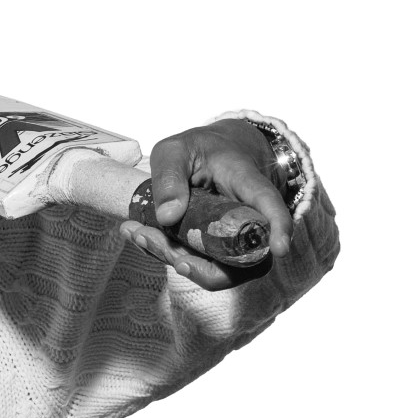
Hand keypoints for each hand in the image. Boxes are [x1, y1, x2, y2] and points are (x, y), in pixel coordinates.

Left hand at [117, 119, 293, 290]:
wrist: (210, 154)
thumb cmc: (199, 149)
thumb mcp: (176, 150)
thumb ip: (169, 176)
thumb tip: (168, 217)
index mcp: (247, 182)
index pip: (269, 205)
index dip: (279, 228)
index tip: (279, 248)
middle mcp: (249, 218)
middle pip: (243, 258)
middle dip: (197, 264)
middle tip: (150, 237)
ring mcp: (234, 238)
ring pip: (217, 268)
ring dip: (172, 258)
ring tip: (138, 232)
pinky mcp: (216, 248)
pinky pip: (197, 263)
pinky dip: (164, 253)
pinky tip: (137, 233)